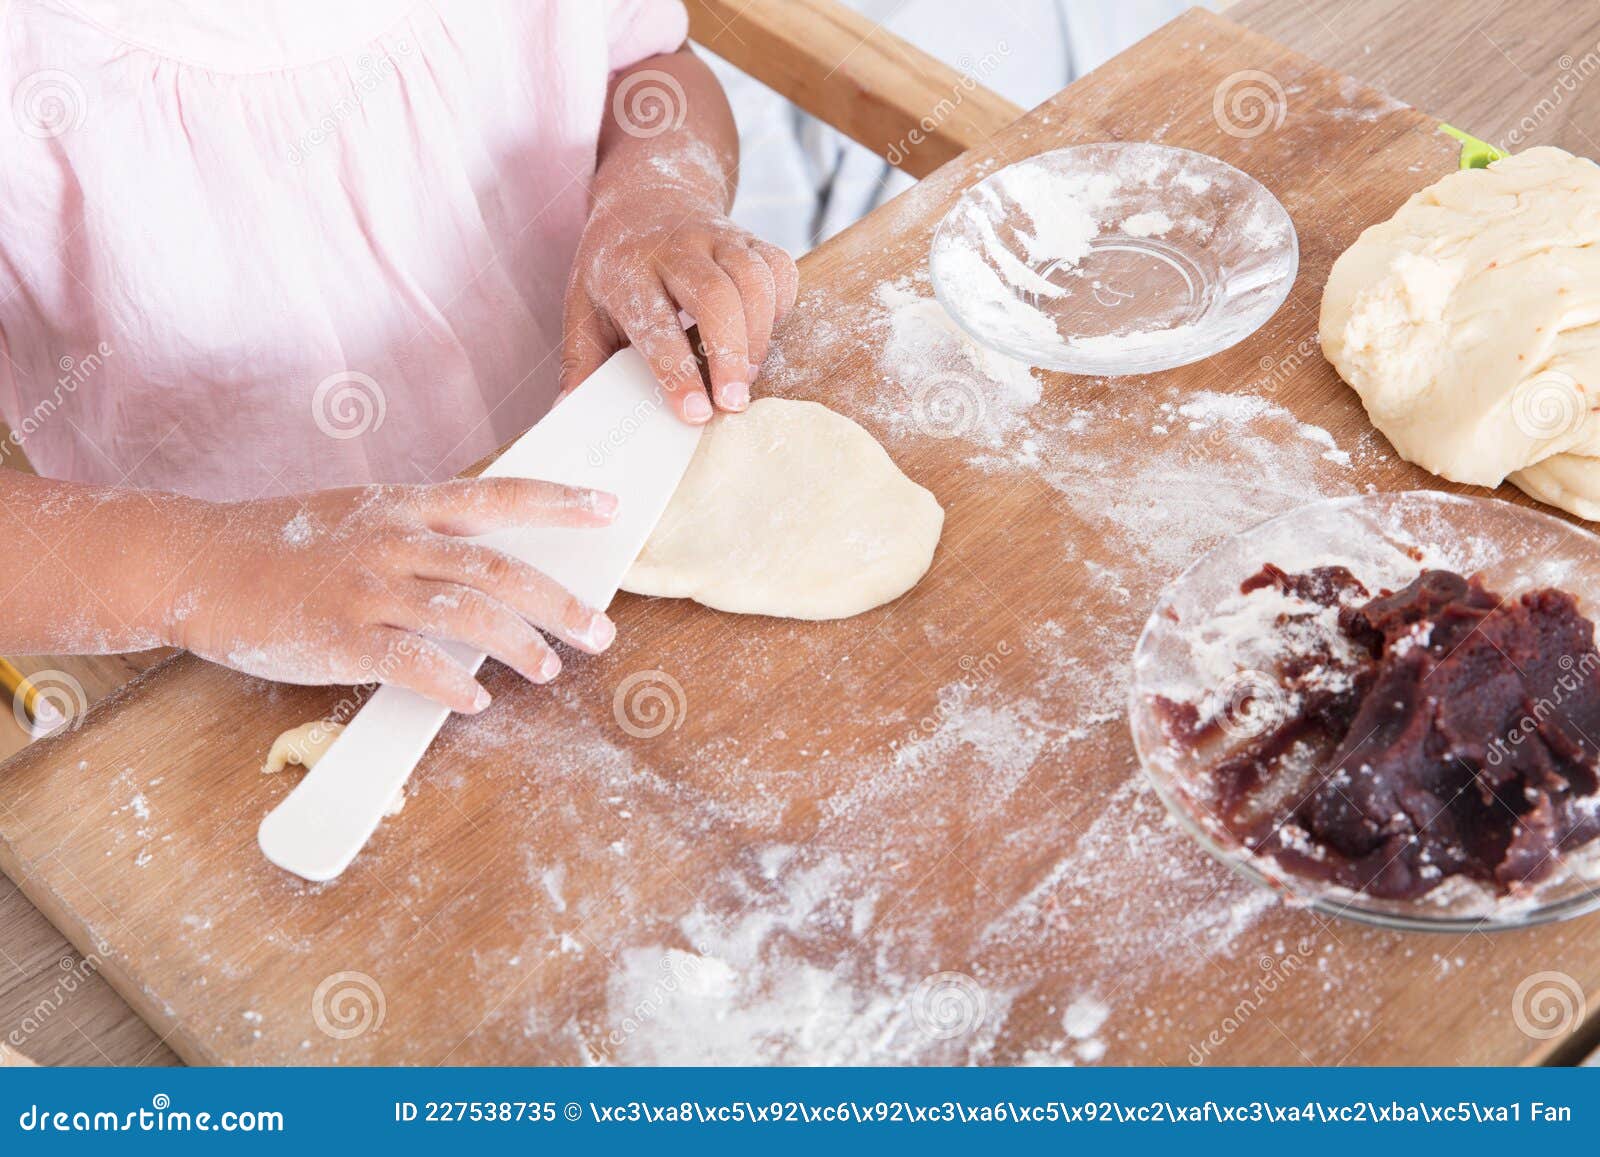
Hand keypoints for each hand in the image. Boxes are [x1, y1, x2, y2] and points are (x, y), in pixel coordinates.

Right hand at [169, 479, 618, 712]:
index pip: (497, 496)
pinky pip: (408, 662)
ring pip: (465, 615)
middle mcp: (394, 540)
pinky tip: (475, 700)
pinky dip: (448, 682)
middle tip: (601, 631)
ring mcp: (367, 588)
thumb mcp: (360, 516)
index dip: (557, 500)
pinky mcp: (338, 636)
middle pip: (498, 569)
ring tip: (549, 671)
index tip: (608, 509)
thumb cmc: (286, 545)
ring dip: (517, 645)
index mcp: (404, 506)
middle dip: (558, 602)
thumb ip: (423, 537)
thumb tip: (494, 571)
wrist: (199, 561)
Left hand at [561, 184, 797, 423]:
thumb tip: (568, 413)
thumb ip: (580, 360)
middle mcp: (675, 248)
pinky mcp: (748, 236)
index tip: (695, 413)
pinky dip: (781, 303)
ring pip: (753, 279)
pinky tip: (765, 333)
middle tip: (734, 403)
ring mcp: (716, 237)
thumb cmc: (614, 267)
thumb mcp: (583, 306)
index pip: (656, 324)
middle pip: (716, 296)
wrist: (644, 198)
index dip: (678, 371)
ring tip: (749, 376)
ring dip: (759, 335)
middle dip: (730, 354)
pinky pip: (779, 266)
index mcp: (627, 269)